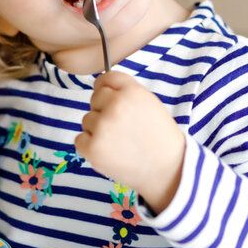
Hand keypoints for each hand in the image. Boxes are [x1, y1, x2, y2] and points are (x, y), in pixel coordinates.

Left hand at [75, 71, 185, 211]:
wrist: (167, 169)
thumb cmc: (159, 136)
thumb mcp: (150, 103)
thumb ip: (126, 92)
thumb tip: (100, 86)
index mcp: (131, 91)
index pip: (106, 78)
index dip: (107, 88)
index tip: (110, 99)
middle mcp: (115, 105)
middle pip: (95, 98)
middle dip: (103, 109)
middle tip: (121, 127)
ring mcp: (102, 127)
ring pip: (87, 119)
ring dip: (97, 129)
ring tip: (118, 142)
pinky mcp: (93, 148)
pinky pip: (80, 139)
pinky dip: (90, 146)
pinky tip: (109, 151)